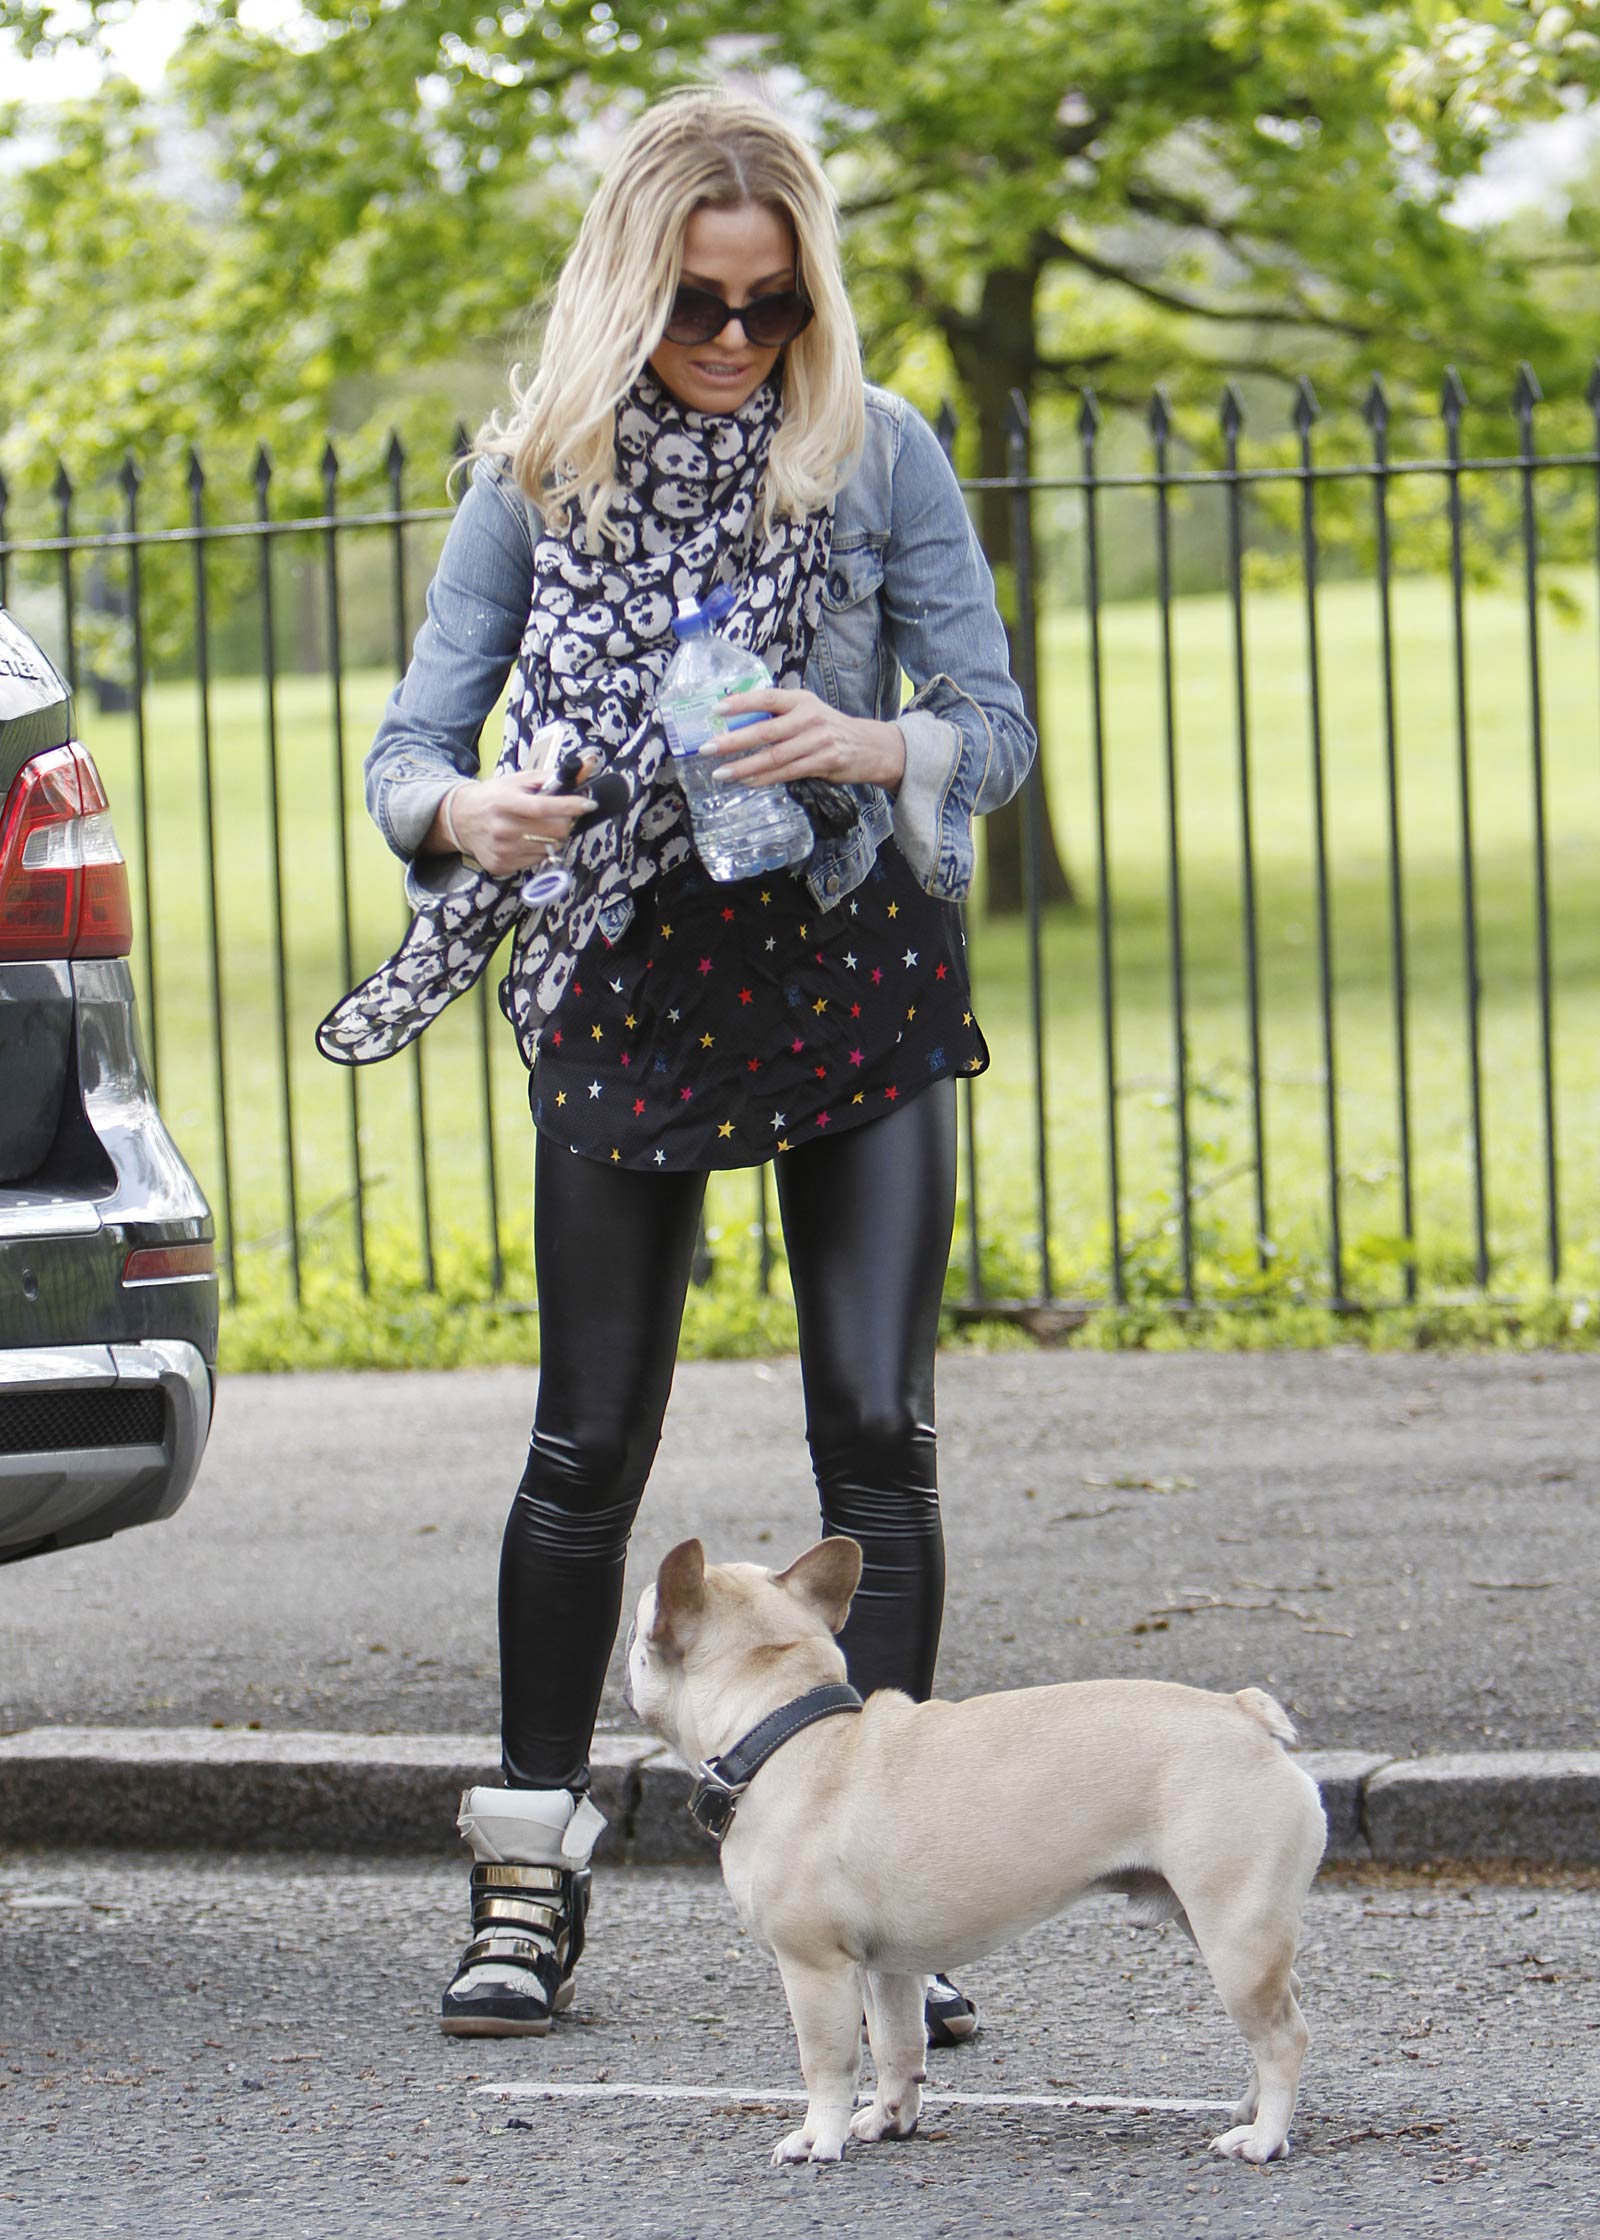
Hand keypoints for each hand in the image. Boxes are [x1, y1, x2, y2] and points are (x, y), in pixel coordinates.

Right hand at [426, 773, 593, 876]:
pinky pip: (537, 860)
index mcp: (505, 802)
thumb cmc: (495, 797)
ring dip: (552, 837)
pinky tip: (526, 840)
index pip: (543, 807)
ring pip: (549, 848)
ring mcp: (502, 850)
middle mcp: (503, 828)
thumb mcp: (519, 780)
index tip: (589, 804)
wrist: (461, 819)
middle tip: (559, 816)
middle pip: (554, 831)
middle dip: (564, 822)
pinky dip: (538, 850)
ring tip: (538, 827)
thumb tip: (587, 764)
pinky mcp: (502, 865)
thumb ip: (554, 776)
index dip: (570, 806)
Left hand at [713, 689, 905, 793]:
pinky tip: (746, 782)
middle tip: (708, 748)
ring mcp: (817, 741)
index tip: (716, 709)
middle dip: (733, 741)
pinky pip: (787, 773)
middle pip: (765, 730)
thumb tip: (737, 722)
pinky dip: (764, 778)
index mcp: (801, 700)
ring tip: (721, 773)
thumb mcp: (807, 711)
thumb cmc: (829, 728)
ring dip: (744, 766)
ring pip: (774, 756)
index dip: (740, 703)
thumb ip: (778, 715)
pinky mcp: (823, 762)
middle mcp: (809, 717)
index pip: (766, 698)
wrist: (869, 746)